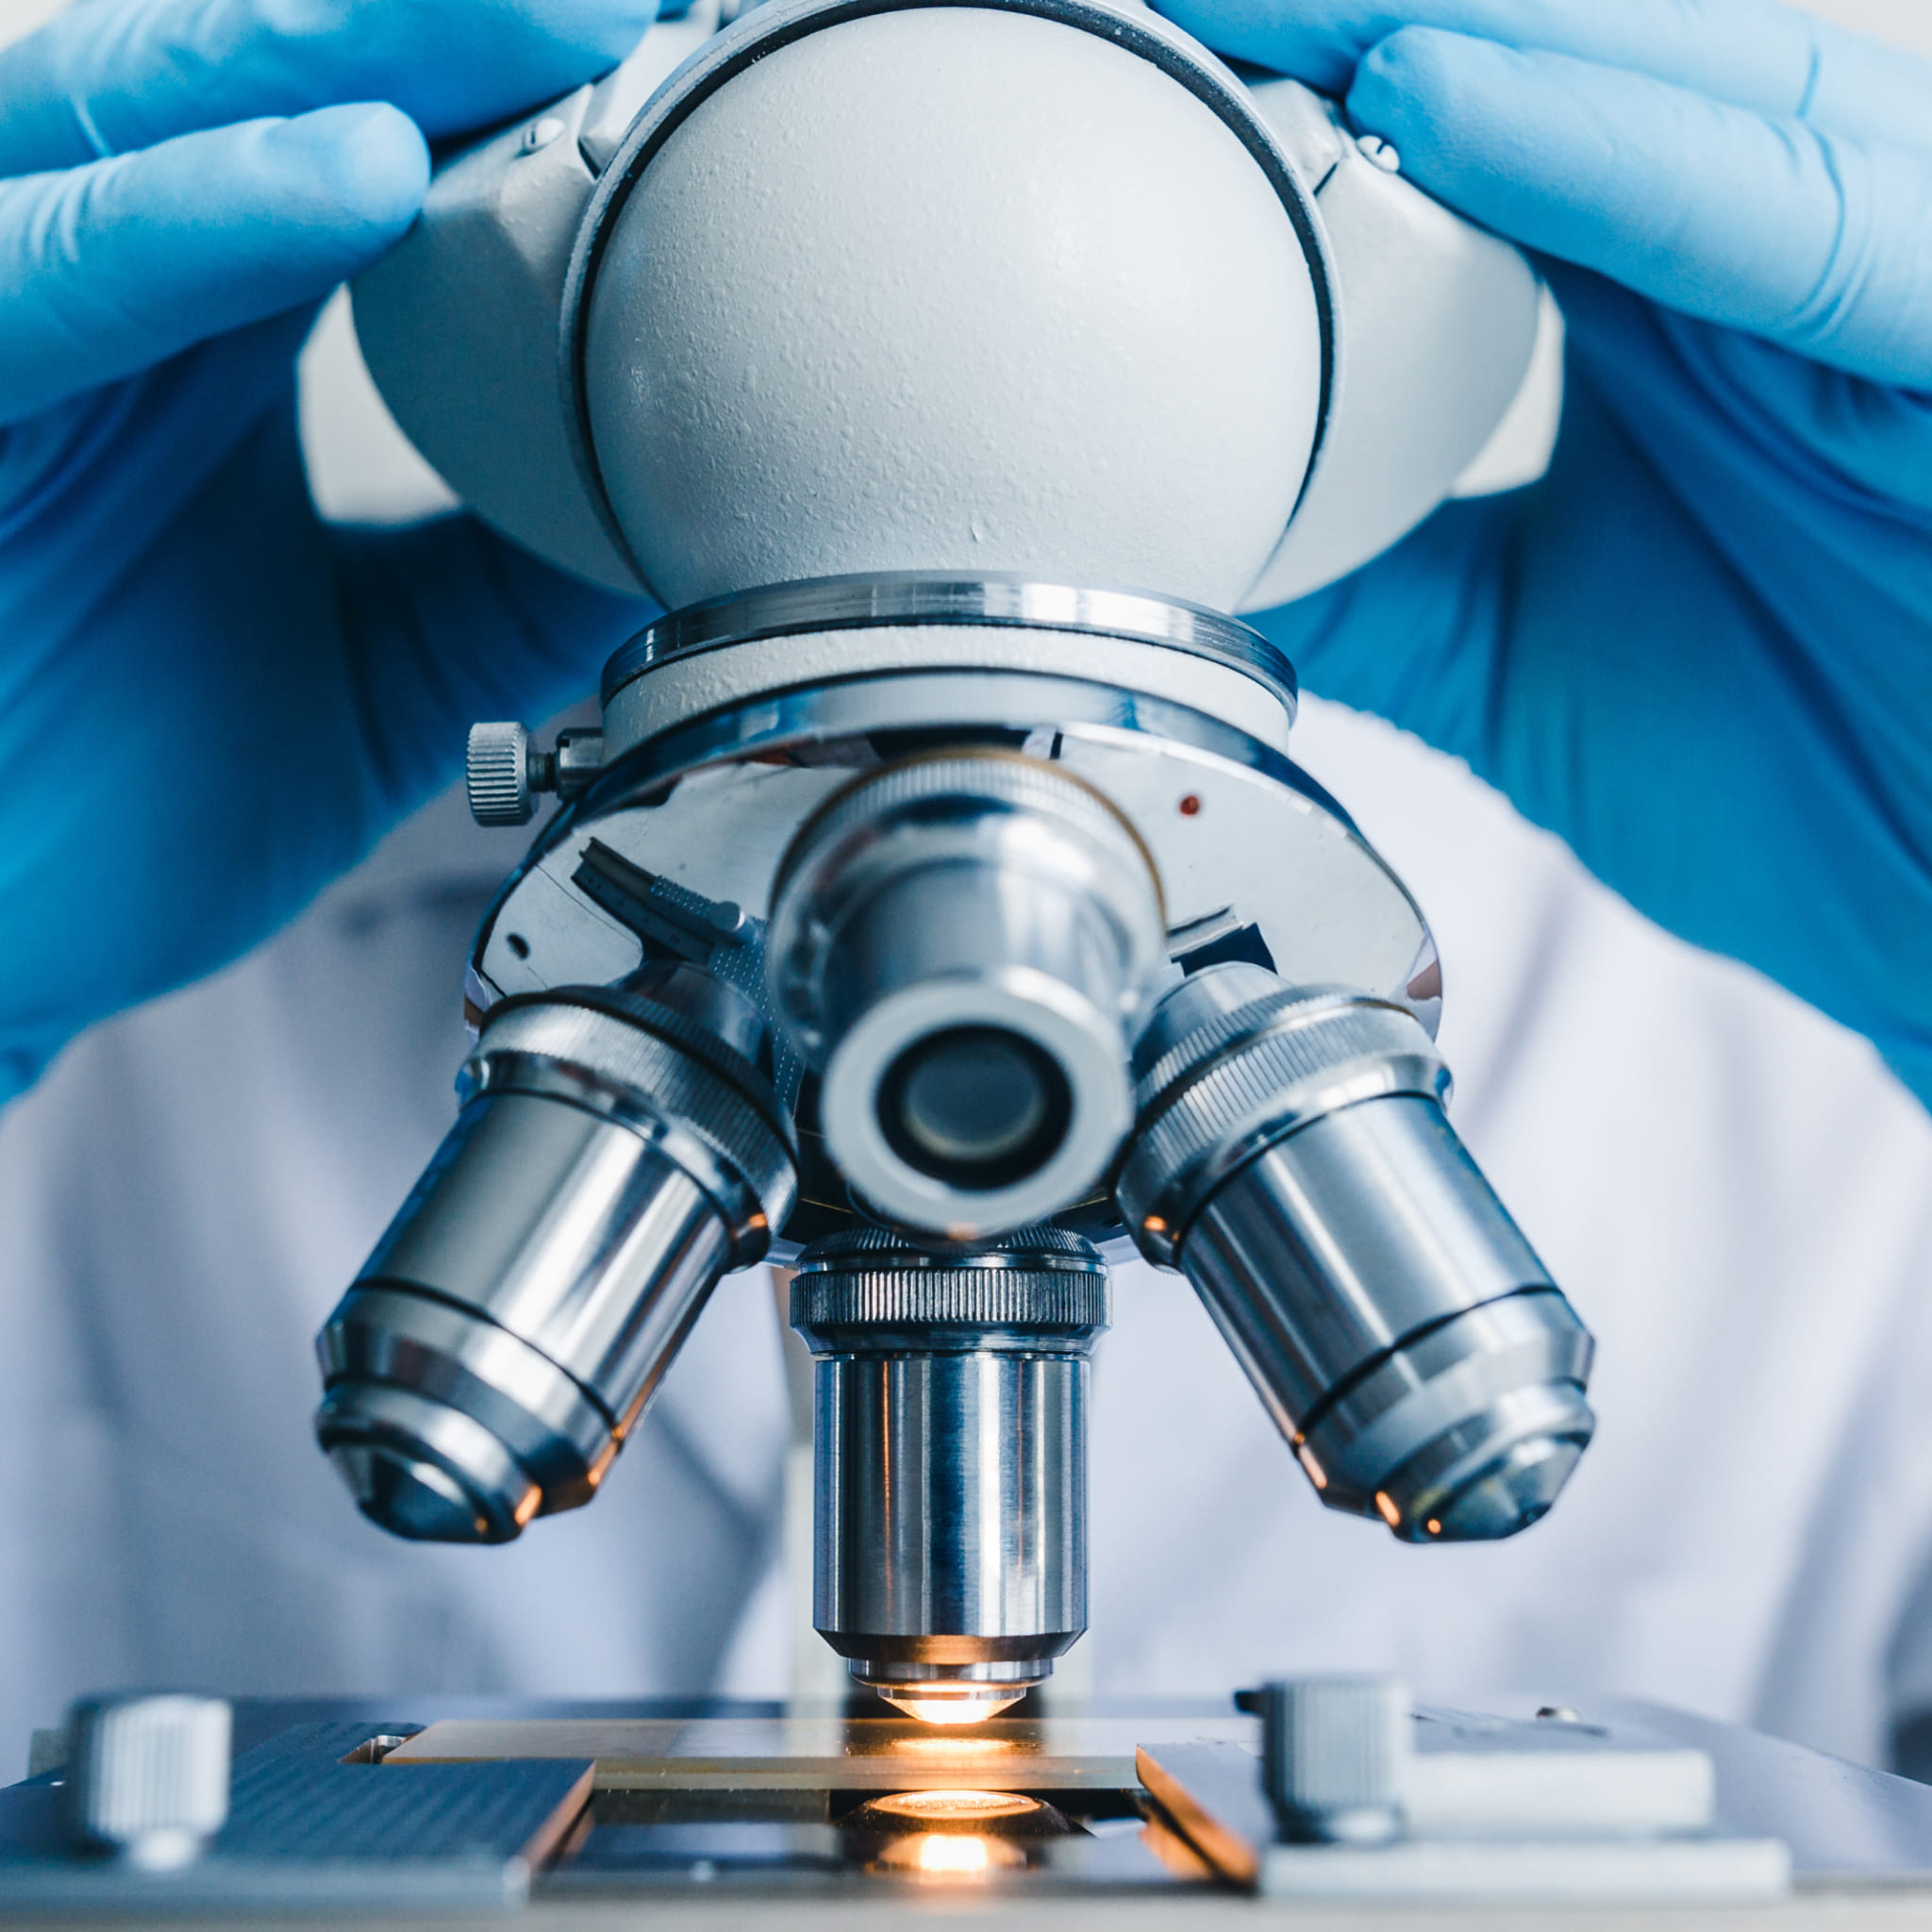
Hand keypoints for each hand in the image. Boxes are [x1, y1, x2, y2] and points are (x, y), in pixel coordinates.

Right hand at [0, 0, 654, 1100]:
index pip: (372, 142)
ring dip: (354, 46)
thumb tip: (689, 505)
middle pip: (272, 78)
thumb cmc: (109, 801)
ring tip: (551, 22)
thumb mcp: (389, 675)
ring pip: (146, 106)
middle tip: (658, 6)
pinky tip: (360, 171)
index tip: (702, 75)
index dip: (527, 98)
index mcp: (204, 327)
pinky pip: (49, 270)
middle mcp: (90, 282)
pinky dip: (200, 214)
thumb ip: (517, 570)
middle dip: (466, 25)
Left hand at [1159, 0, 1931, 1104]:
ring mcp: (1883, 263)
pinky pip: (1784, 218)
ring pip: (1659, 80)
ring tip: (1237, 0)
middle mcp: (1773, 245)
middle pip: (1543, 60)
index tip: (1115, 62)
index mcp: (1668, 302)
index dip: (1292, 82)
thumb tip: (1191, 551)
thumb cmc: (1824, 769)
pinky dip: (1604, 153)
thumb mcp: (1522, 662)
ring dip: (1435, 26)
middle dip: (1336, 15)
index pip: (1464, 130)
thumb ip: (1376, 582)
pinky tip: (1426, 96)